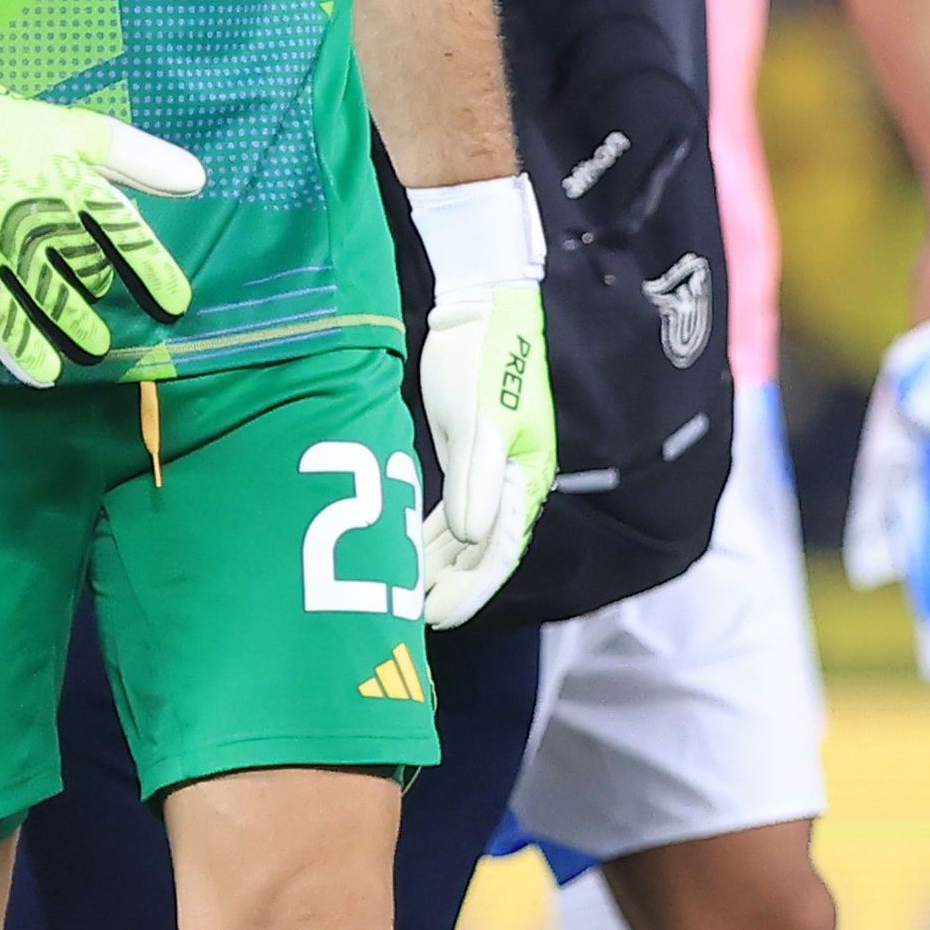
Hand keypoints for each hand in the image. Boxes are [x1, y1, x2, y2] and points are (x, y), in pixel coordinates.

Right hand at [0, 66, 199, 386]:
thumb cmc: (20, 128)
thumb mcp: (83, 132)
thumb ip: (140, 158)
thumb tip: (197, 180)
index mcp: (68, 178)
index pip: (121, 228)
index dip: (152, 269)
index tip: (177, 305)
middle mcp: (35, 211)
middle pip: (80, 266)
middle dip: (100, 297)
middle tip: (116, 327)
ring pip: (41, 293)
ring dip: (69, 326)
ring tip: (92, 350)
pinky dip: (17, 345)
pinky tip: (39, 372)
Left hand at [412, 276, 558, 626]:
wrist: (481, 309)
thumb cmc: (483, 358)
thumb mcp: (477, 419)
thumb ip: (475, 480)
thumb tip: (468, 538)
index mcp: (522, 477)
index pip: (498, 550)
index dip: (468, 588)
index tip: (438, 617)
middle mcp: (510, 483)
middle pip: (483, 551)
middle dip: (453, 588)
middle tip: (415, 619)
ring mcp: (490, 472)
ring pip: (465, 536)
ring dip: (439, 567)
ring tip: (407, 598)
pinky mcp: (469, 458)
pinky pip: (453, 512)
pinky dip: (432, 537)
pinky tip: (411, 556)